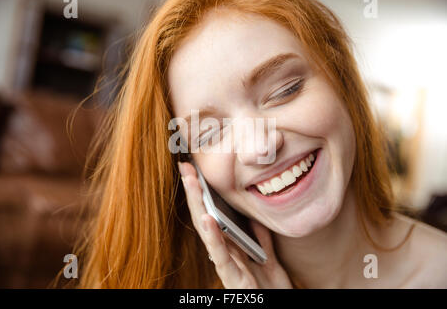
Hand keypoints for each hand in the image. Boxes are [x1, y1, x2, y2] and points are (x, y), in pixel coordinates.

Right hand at [178, 161, 293, 288]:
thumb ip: (258, 236)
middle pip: (204, 216)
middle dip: (193, 191)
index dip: (203, 192)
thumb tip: (253, 214)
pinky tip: (206, 217)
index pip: (212, 213)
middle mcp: (223, 252)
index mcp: (229, 245)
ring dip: (197, 204)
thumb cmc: (269, 286)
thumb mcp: (266, 255)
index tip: (195, 169)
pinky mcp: (231, 276)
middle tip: (185, 167)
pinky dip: (212, 235)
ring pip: (206, 230)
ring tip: (190, 181)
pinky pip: (220, 254)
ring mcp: (225, 264)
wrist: (277, 306)